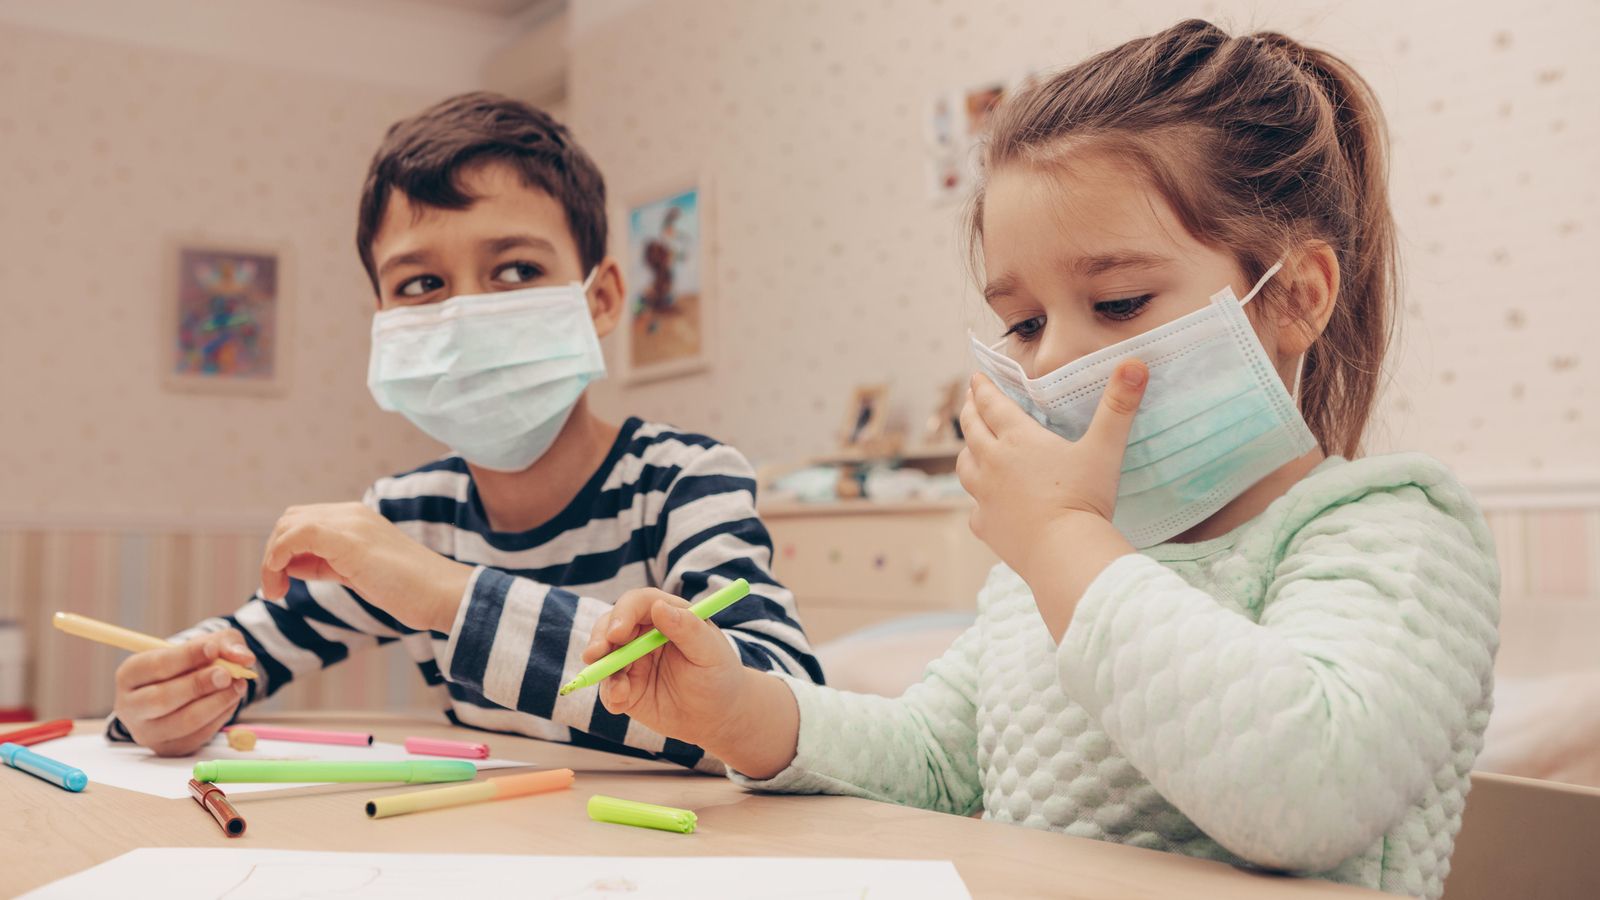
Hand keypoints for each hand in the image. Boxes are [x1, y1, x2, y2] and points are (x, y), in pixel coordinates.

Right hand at [112, 630, 254, 756]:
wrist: (188, 689)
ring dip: (216, 703)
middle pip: (161, 699)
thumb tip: (244, 658)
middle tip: (226, 674)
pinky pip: (198, 736)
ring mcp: (147, 732)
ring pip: (183, 722)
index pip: (155, 666)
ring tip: (238, 685)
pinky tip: (230, 701)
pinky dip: (220, 717)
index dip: (185, 657)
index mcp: (129, 674)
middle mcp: (130, 706)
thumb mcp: (209, 644)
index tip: (212, 649)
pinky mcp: (169, 748)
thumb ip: (225, 645)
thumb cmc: (193, 663)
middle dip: (197, 685)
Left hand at [259, 502, 472, 632]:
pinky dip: (278, 557)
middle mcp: (352, 514)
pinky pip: (297, 536)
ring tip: (277, 591)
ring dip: (272, 558)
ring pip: (289, 524)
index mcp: (357, 519)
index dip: (285, 550)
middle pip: (290, 519)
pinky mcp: (348, 540)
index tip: (286, 583)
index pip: (304, 522)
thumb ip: (330, 564)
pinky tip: (281, 583)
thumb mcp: (360, 573)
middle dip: (274, 552)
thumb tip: (293, 565)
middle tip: (277, 588)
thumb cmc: (409, 590)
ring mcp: (350, 523)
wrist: (442, 594)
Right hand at [581, 588, 797, 777]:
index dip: (624, 613)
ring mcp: (632, 661)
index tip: (618, 632)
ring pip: (603, 655)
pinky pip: (608, 688)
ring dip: (601, 668)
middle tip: (595, 654)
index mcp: (666, 615)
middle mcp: (643, 634)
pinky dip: (609, 694)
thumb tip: (659, 606)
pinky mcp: (626, 687)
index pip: (638, 603)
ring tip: (617, 690)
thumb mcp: (710, 652)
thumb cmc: (719, 676)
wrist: (718, 715)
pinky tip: (620, 703)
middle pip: (611, 625)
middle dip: (600, 638)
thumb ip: (687, 628)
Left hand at [957, 363, 1145, 637]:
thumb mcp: (1104, 448)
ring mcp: (985, 497)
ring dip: (967, 451)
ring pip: (965, 466)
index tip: (976, 377)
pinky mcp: (986, 527)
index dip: (983, 388)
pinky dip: (978, 500)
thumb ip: (1119, 406)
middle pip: (972, 430)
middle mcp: (993, 463)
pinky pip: (975, 509)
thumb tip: (1135, 363)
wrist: (1064, 554)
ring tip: (971, 445)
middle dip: (970, 411)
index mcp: (1017, 439)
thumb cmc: (1084, 499)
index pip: (992, 405)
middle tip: (970, 401)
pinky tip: (985, 503)